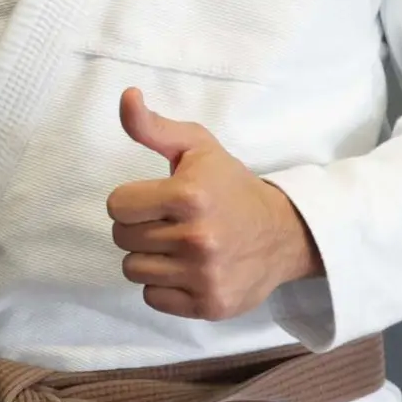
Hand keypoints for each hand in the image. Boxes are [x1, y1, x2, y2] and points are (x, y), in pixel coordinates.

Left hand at [108, 88, 321, 319]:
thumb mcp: (197, 148)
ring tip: (179, 245)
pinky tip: (188, 269)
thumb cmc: (230, 186)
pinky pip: (152, 297)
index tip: (155, 199)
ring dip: (149, 257)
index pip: (116, 206)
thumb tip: (127, 96)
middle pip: (122, 237)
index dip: (131, 200)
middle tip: (171, 222)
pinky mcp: (210, 305)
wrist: (285, 233)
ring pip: (133, 269)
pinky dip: (164, 286)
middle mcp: (197, 238)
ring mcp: (205, 275)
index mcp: (189, 196)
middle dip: (140, 227)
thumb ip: (153, 126)